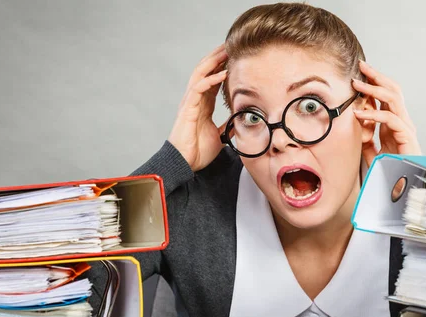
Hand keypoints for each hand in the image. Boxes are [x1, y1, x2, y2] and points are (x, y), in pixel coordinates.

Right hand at [168, 44, 228, 171]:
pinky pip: (199, 88)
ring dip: (213, 61)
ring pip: (200, 74)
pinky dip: (211, 79)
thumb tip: (240, 122)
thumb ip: (228, 126)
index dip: (223, 67)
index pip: (213, 80)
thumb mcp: (220, 137)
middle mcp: (196, 100)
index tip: (236, 57)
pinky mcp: (188, 108)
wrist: (186, 163)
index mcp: (203, 105)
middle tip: (231, 44)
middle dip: (218, 57)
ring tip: (226, 50)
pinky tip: (223, 73)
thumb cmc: (198, 151)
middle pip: (206, 71)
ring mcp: (190, 102)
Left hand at [352, 60, 420, 166]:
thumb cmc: (391, 170)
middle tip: (361, 66)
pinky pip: (390, 119)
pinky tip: (359, 114)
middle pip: (392, 90)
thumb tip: (354, 131)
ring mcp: (406, 127)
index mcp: (394, 122)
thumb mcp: (371, 153)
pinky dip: (374, 114)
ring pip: (393, 99)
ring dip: (374, 89)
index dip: (374, 82)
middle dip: (376, 76)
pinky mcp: (406, 137)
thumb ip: (365, 141)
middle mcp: (402, 121)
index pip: (386, 95)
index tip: (359, 73)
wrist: (405, 187)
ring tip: (357, 84)